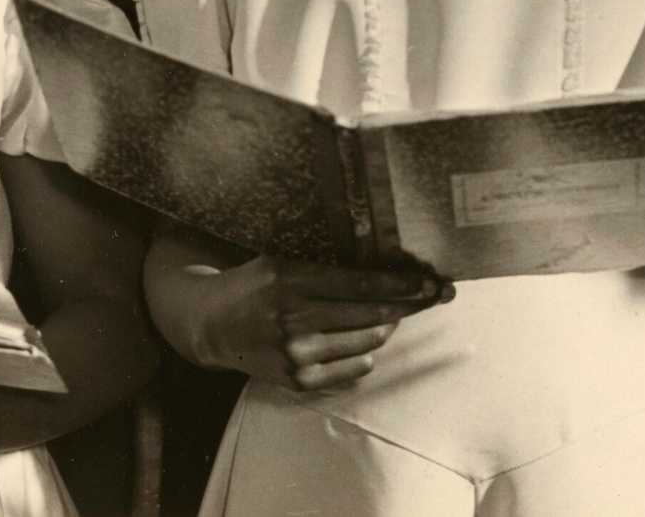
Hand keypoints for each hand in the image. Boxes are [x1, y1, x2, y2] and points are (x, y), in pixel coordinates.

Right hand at [197, 257, 453, 392]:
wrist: (213, 326)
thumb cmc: (253, 285)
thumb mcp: (282, 263)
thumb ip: (324, 269)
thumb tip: (380, 274)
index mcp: (290, 281)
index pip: (358, 284)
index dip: (399, 284)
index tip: (428, 282)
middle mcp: (294, 319)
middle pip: (369, 314)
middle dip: (406, 306)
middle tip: (430, 297)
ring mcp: (296, 355)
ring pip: (366, 342)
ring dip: (386, 328)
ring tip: (390, 317)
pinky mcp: (297, 381)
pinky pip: (351, 371)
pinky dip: (365, 355)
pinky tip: (366, 344)